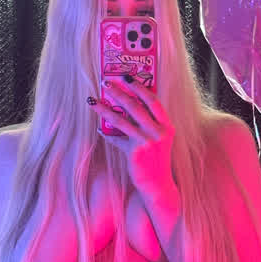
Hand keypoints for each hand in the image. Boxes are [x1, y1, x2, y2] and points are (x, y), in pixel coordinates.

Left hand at [87, 75, 176, 199]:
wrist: (158, 185)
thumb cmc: (156, 160)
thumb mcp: (159, 139)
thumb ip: (149, 123)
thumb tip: (126, 105)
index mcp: (167, 126)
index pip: (153, 100)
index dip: (139, 87)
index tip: (126, 76)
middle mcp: (159, 132)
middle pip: (135, 106)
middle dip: (118, 92)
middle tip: (105, 82)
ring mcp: (147, 142)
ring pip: (121, 120)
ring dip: (105, 108)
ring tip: (93, 100)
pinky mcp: (134, 152)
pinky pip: (116, 139)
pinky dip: (107, 134)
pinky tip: (99, 129)